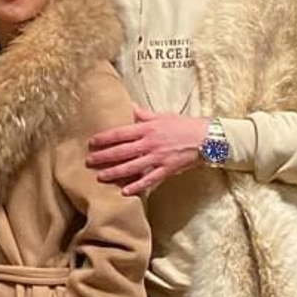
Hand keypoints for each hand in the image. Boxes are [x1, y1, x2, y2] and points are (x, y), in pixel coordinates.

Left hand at [87, 108, 210, 195]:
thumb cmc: (183, 125)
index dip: (104, 138)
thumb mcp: (161, 116)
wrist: (207, 138)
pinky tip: (125, 192)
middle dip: (104, 157)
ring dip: (115, 172)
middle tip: (89, 162)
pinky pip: (150, 179)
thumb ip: (142, 114)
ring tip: (100, 177)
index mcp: (147, 129)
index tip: (91, 143)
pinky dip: (137, 186)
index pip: (120, 133)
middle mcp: (150, 143)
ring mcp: (158, 158)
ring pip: (132, 167)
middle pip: (122, 151)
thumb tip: (128, 105)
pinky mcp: (167, 169)